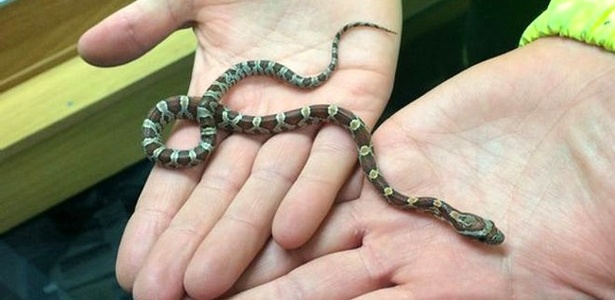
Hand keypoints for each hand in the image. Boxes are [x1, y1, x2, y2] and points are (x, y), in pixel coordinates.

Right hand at [79, 1, 400, 298]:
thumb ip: (148, 22)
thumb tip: (87, 52)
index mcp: (222, 103)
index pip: (184, 173)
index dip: (159, 219)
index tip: (133, 267)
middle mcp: (264, 122)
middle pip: (227, 192)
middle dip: (195, 243)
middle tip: (163, 295)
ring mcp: (311, 116)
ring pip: (276, 185)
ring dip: (246, 234)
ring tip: (211, 283)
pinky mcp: (359, 98)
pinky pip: (339, 152)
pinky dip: (317, 189)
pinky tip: (289, 232)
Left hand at [225, 38, 614, 297]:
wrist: (602, 122)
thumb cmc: (601, 216)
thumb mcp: (560, 290)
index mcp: (440, 298)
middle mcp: (401, 260)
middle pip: (310, 291)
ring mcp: (391, 206)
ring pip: (306, 237)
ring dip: (249, 257)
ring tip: (189, 282)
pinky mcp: (392, 152)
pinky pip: (330, 172)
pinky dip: (289, 190)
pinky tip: (241, 203)